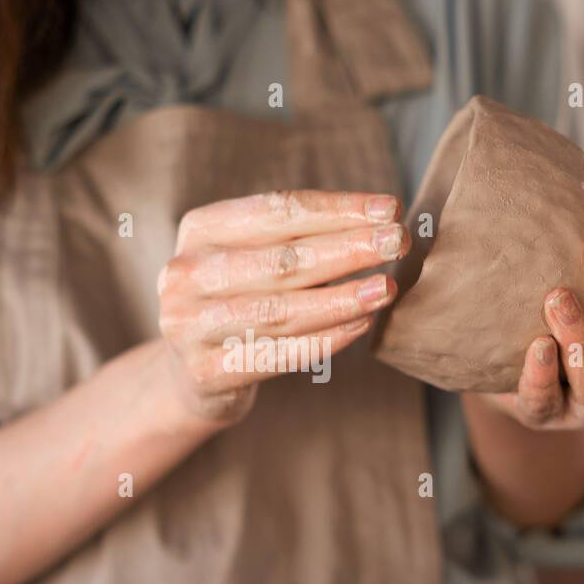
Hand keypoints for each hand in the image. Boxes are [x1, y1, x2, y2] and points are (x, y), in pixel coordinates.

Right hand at [158, 190, 408, 423]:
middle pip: (281, 259)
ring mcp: (190, 325)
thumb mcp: (253, 256)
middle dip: (347, 249)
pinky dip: (325, 340)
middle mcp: (185, 274)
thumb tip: (381, 219)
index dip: (337, 209)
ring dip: (342, 298)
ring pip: (281, 310)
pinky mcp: (207, 372)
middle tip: (398, 241)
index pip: (276, 211)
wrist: (193, 375)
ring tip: (385, 288)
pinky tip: (361, 325)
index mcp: (198, 229)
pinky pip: (278, 355)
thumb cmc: (240, 300)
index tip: (390, 208)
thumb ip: (299, 238)